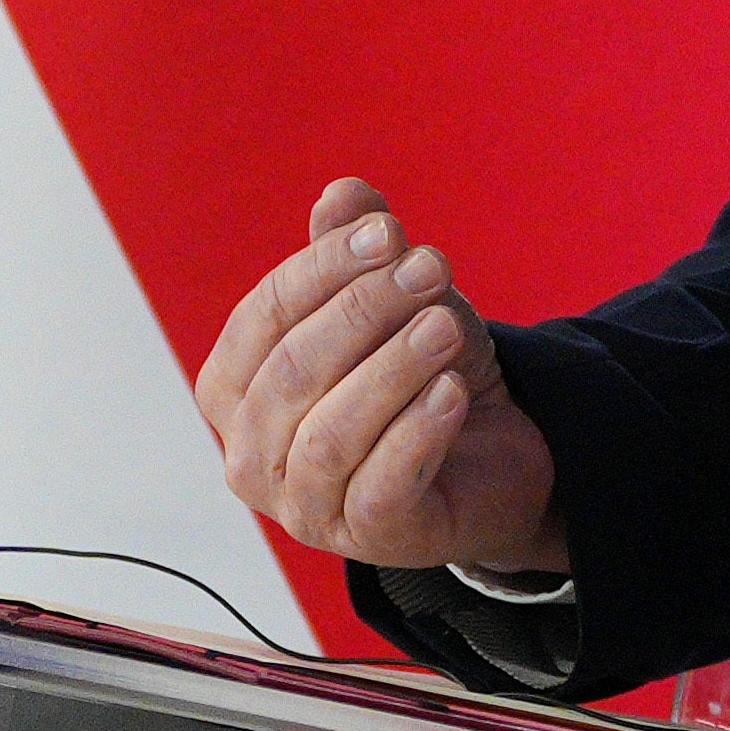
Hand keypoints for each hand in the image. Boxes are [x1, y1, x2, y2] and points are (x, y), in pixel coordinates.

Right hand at [194, 178, 562, 574]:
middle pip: (295, 370)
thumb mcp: (400, 309)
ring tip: (448, 327)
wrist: (495, 464)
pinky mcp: (366, 538)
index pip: (262, 318)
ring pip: (333, 430)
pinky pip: (383, 482)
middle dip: (366, 312)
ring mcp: (302, 505)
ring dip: (392, 370)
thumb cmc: (422, 379)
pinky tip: (454, 392)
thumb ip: (360, 256)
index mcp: (234, 389)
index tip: (389, 232)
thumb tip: (344, 191)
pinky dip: (418, 432)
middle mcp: (250, 453)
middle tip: (433, 269)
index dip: (323, 269)